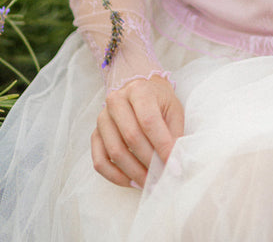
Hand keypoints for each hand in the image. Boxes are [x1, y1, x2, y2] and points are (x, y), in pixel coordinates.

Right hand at [91, 73, 183, 188]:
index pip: (149, 121)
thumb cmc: (159, 102)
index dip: (162, 146)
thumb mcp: (173, 110)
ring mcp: (103, 118)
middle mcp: (116, 100)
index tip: (174, 166)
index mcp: (139, 90)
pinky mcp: (95, 134)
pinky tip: (132, 182)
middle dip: (149, 162)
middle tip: (163, 177)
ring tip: (150, 182)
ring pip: (115, 152)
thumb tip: (177, 162)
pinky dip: (116, 176)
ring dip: (134, 172)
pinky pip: (100, 161)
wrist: (140, 91)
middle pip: (131, 137)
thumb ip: (174, 133)